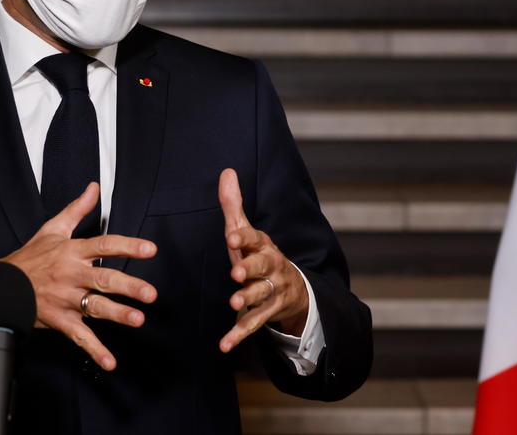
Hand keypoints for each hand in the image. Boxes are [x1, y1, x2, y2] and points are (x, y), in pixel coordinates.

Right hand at [0, 182, 157, 370]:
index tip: (150, 250)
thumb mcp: (53, 229)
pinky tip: (110, 361)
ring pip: (94, 307)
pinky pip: (79, 336)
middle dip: (128, 286)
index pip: (104, 245)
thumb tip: (94, 187)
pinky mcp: (59, 320)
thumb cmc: (30, 257)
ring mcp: (65, 299)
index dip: (127, 246)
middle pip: (103, 279)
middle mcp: (70, 275)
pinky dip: (94, 350)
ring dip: (117, 314)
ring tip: (138, 319)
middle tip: (150, 293)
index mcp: (71, 251)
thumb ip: (78, 209)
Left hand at [218, 168, 307, 352]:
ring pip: (261, 294)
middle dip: (250, 268)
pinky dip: (239, 335)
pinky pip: (254, 325)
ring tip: (234, 302)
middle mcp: (271, 266)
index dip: (243, 237)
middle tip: (236, 272)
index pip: (254, 238)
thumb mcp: (246, 232)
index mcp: (263, 245)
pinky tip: (224, 344)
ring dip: (247, 299)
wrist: (292, 289)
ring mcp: (273, 290)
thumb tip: (226, 172)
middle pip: (262, 266)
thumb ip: (234, 205)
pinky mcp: (269, 312)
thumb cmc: (259, 255)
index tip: (231, 235)